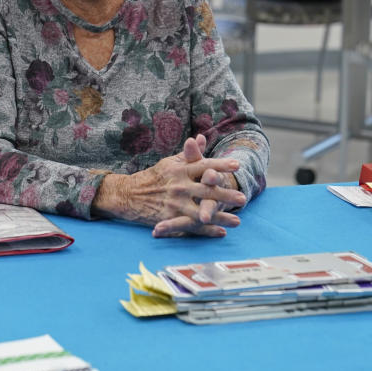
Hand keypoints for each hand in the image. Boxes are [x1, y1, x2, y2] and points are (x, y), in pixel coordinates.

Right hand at [95, 135, 244, 237]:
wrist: (128, 195)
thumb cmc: (153, 177)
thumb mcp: (169, 163)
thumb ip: (188, 154)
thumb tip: (200, 138)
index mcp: (179, 170)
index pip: (203, 165)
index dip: (220, 165)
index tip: (236, 165)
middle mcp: (178, 186)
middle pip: (206, 190)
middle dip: (225, 195)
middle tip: (242, 198)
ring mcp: (174, 204)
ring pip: (201, 211)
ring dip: (220, 217)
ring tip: (238, 220)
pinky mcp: (170, 218)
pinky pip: (192, 226)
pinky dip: (207, 230)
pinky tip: (221, 232)